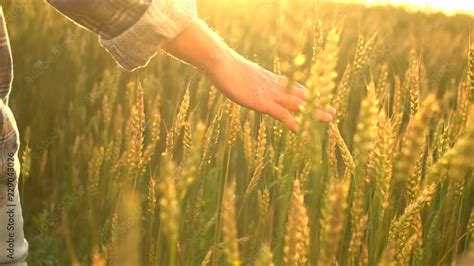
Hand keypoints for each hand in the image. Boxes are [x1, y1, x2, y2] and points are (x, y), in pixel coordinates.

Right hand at [162, 19, 335, 130]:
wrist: (221, 63)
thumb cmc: (227, 69)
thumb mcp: (244, 76)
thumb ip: (252, 82)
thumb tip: (251, 85)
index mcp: (271, 81)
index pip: (295, 88)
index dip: (309, 95)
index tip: (320, 99)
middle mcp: (275, 87)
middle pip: (302, 96)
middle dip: (318, 104)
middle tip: (333, 111)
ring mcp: (269, 94)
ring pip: (298, 104)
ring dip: (314, 112)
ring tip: (328, 119)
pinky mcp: (261, 102)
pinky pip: (281, 114)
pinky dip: (293, 121)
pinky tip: (301, 130)